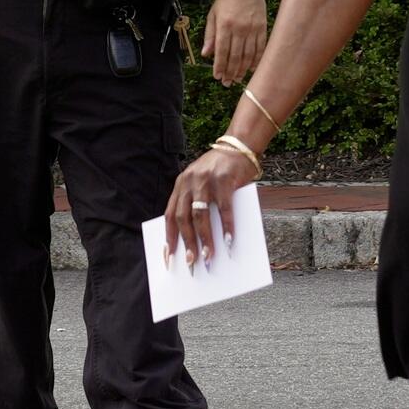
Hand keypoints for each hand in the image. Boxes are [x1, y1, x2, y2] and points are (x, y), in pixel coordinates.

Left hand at [163, 143, 256, 266]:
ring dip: (205, 239)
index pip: (169, 215)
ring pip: (200, 216)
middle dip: (187, 243)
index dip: (169, 237)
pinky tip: (229, 241)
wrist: (239, 146)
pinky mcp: (224, 180)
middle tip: (191, 263)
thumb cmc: (222, 171)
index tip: (169, 257)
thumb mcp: (203, 185)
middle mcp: (189, 182)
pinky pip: (224, 209)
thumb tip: (199, 239)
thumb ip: (198, 204)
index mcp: (180, 185)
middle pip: (183, 218)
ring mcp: (206, 180)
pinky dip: (227, 227)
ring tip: (209, 257)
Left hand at [200, 0, 266, 86]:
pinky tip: (252, 68)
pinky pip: (260, 48)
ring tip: (237, 79)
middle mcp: (239, 29)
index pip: (221, 51)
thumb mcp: (213, 14)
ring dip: (242, 69)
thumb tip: (206, 53)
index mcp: (225, 25)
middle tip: (227, 82)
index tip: (217, 76)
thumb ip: (210, 35)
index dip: (219, 66)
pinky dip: (256, 60)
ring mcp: (252, 29)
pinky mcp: (262, 27)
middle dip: (230, 72)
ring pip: (248, 55)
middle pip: (235, 57)